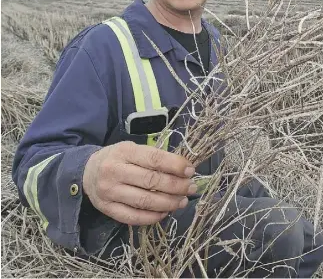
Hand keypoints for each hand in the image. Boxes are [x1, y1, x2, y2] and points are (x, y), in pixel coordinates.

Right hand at [82, 141, 196, 225]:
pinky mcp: (107, 209)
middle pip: (152, 181)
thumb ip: (154, 157)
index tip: (190, 171)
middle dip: (177, 186)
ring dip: (169, 203)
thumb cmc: (117, 158)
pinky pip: (133, 217)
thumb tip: (184, 169)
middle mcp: (114, 171)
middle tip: (191, 188)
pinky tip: (165, 213)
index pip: (154, 159)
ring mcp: (109, 192)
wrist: (86, 172)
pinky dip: (152, 217)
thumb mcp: (132, 149)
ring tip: (182, 201)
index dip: (176, 165)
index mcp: (124, 152)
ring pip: (145, 201)